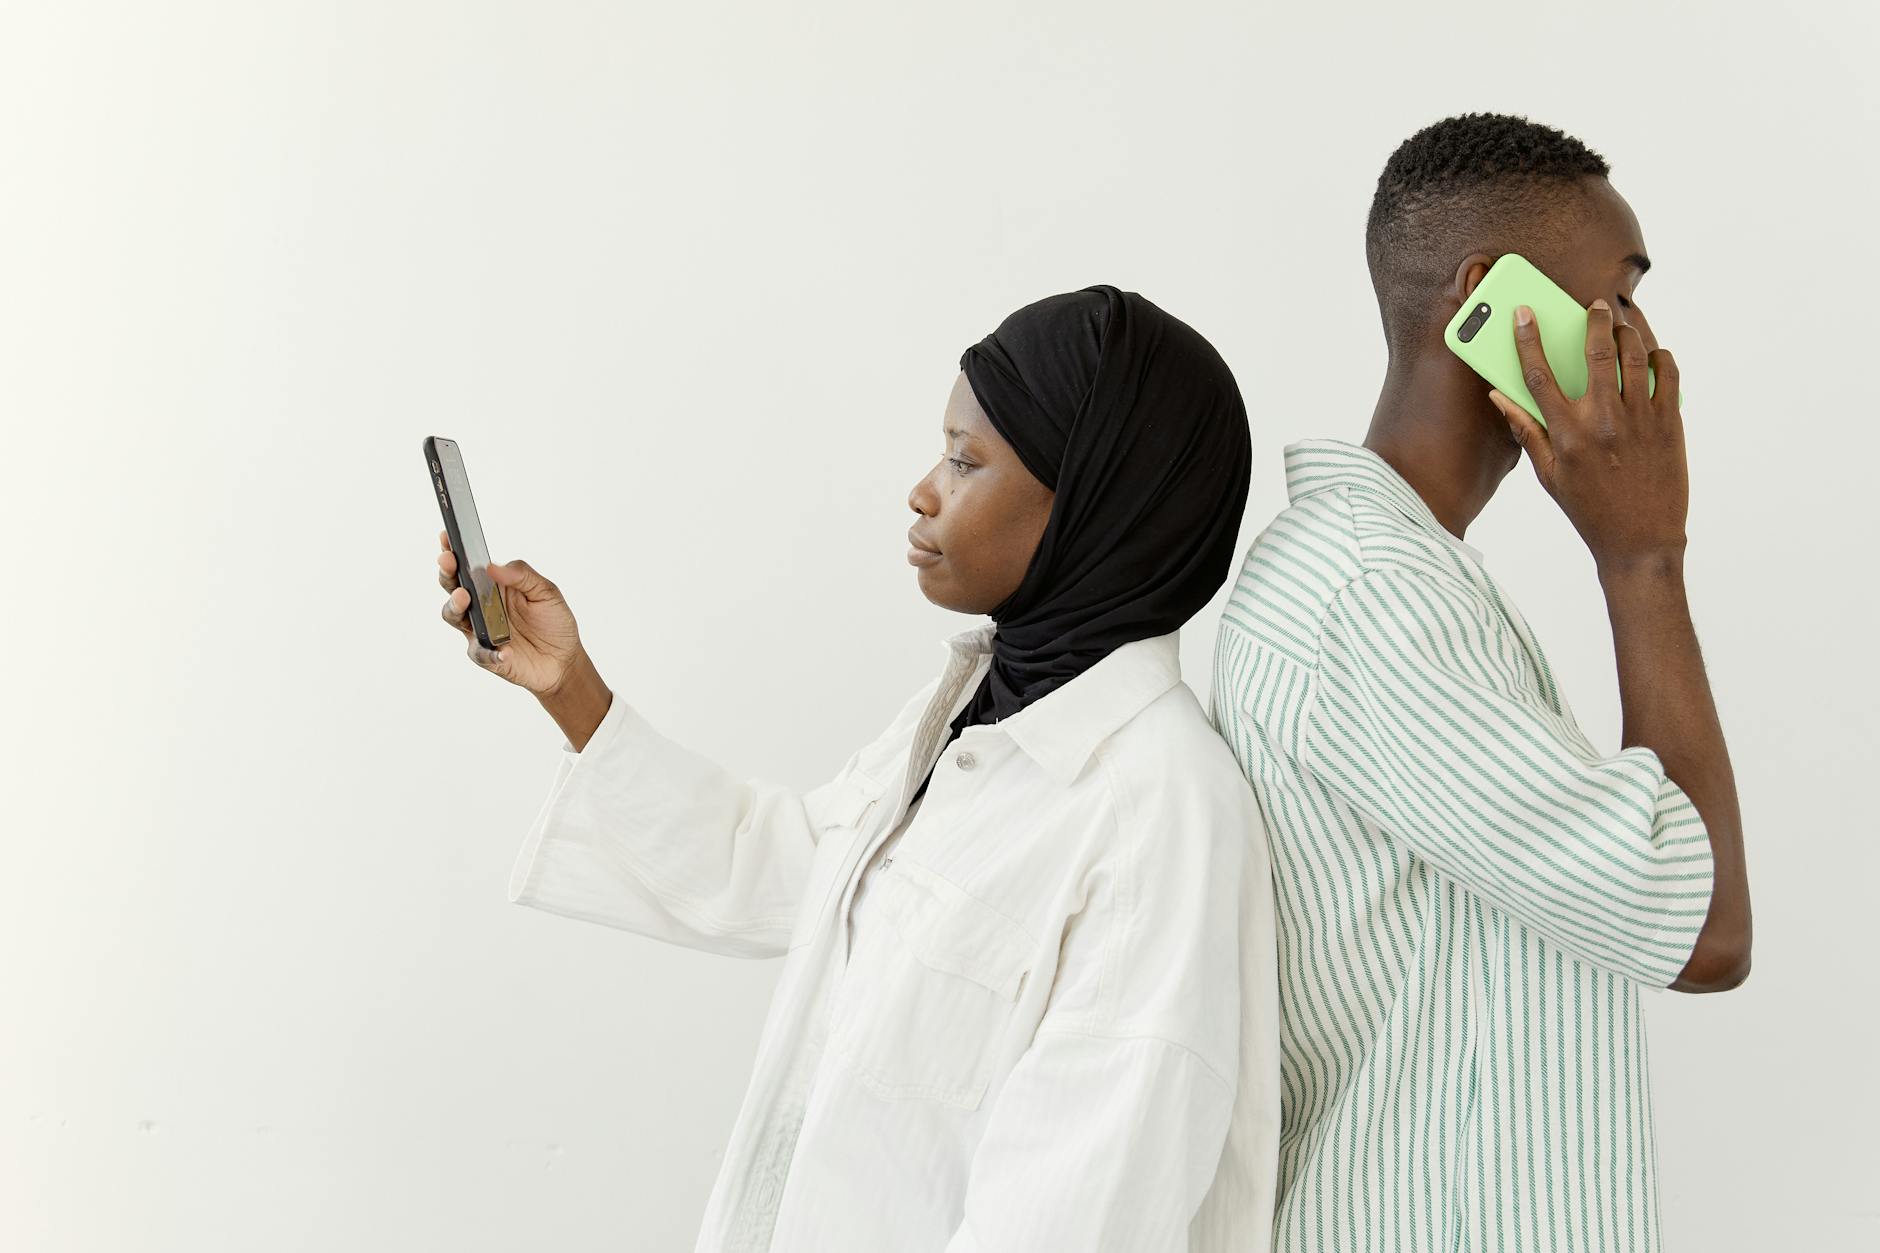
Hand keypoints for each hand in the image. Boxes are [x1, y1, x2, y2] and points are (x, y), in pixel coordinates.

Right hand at [435, 531, 583, 694]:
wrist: (564, 659)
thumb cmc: (553, 621)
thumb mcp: (546, 592)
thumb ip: (522, 575)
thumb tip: (493, 567)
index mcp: (492, 587)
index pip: (467, 567)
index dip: (453, 552)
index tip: (447, 537)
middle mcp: (480, 607)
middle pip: (453, 588)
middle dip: (447, 573)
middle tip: (449, 562)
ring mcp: (480, 631)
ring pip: (454, 617)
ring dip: (456, 606)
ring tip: (465, 597)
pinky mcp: (487, 656)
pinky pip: (482, 654)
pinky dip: (490, 653)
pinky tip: (504, 650)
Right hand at [1488, 300, 1688, 572]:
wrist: (1640, 541)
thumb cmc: (1589, 510)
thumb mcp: (1549, 476)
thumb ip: (1526, 431)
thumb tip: (1499, 396)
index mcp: (1566, 434)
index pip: (1538, 374)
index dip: (1528, 339)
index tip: (1524, 313)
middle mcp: (1602, 420)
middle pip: (1595, 350)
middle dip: (1593, 319)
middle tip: (1594, 305)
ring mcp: (1640, 418)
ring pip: (1635, 354)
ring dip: (1628, 331)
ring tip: (1623, 325)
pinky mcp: (1670, 422)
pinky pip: (1668, 372)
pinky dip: (1660, 356)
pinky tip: (1652, 354)